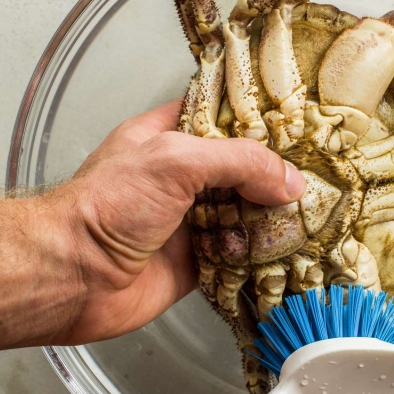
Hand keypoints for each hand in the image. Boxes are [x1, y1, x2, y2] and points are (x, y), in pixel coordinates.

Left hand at [54, 100, 305, 343]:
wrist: (73, 278)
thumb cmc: (105, 207)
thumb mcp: (175, 161)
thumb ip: (238, 161)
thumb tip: (290, 181)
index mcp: (168, 137)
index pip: (222, 115)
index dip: (258, 117)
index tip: (299, 121)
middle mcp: (182, 177)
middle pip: (242, 168)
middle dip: (277, 172)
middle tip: (320, 170)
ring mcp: (190, 220)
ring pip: (246, 212)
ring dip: (275, 215)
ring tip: (317, 209)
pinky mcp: (198, 260)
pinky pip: (241, 254)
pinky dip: (264, 254)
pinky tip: (292, 247)